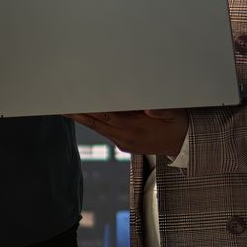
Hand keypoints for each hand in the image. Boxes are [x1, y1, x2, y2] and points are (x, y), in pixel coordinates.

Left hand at [69, 109, 189, 156]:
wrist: (185, 145)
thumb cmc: (179, 124)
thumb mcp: (175, 114)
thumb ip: (162, 110)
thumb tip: (150, 109)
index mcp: (136, 128)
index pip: (107, 116)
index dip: (90, 109)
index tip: (76, 101)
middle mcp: (126, 138)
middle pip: (97, 123)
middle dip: (79, 114)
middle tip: (61, 104)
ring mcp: (124, 143)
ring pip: (99, 128)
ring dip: (84, 118)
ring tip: (68, 108)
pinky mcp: (125, 145)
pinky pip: (106, 132)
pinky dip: (95, 123)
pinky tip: (87, 114)